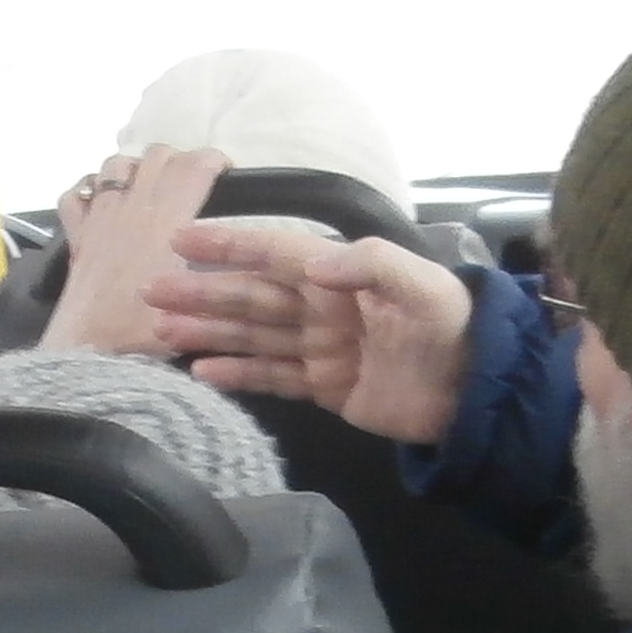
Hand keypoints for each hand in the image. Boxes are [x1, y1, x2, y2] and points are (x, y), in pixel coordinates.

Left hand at [44, 145, 228, 353]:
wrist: (94, 352)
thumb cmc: (150, 330)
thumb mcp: (199, 295)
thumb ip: (213, 266)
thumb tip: (225, 253)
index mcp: (169, 218)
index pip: (196, 163)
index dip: (215, 160)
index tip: (224, 174)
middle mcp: (134, 206)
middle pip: (158, 155)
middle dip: (178, 161)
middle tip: (189, 185)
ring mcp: (100, 217)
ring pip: (115, 165)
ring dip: (134, 169)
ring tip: (146, 189)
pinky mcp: (76, 235)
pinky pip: (75, 196)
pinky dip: (88, 192)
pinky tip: (99, 205)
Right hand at [145, 226, 474, 444]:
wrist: (481, 392)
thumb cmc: (455, 327)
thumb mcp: (422, 284)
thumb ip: (369, 264)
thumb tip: (310, 264)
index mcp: (342, 275)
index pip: (274, 252)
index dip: (229, 245)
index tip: (180, 240)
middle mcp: (323, 306)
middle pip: (251, 295)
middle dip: (201, 292)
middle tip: (150, 291)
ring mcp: (321, 347)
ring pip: (253, 335)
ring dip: (208, 330)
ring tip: (161, 330)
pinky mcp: (326, 387)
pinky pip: (272, 376)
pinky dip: (237, 373)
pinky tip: (202, 370)